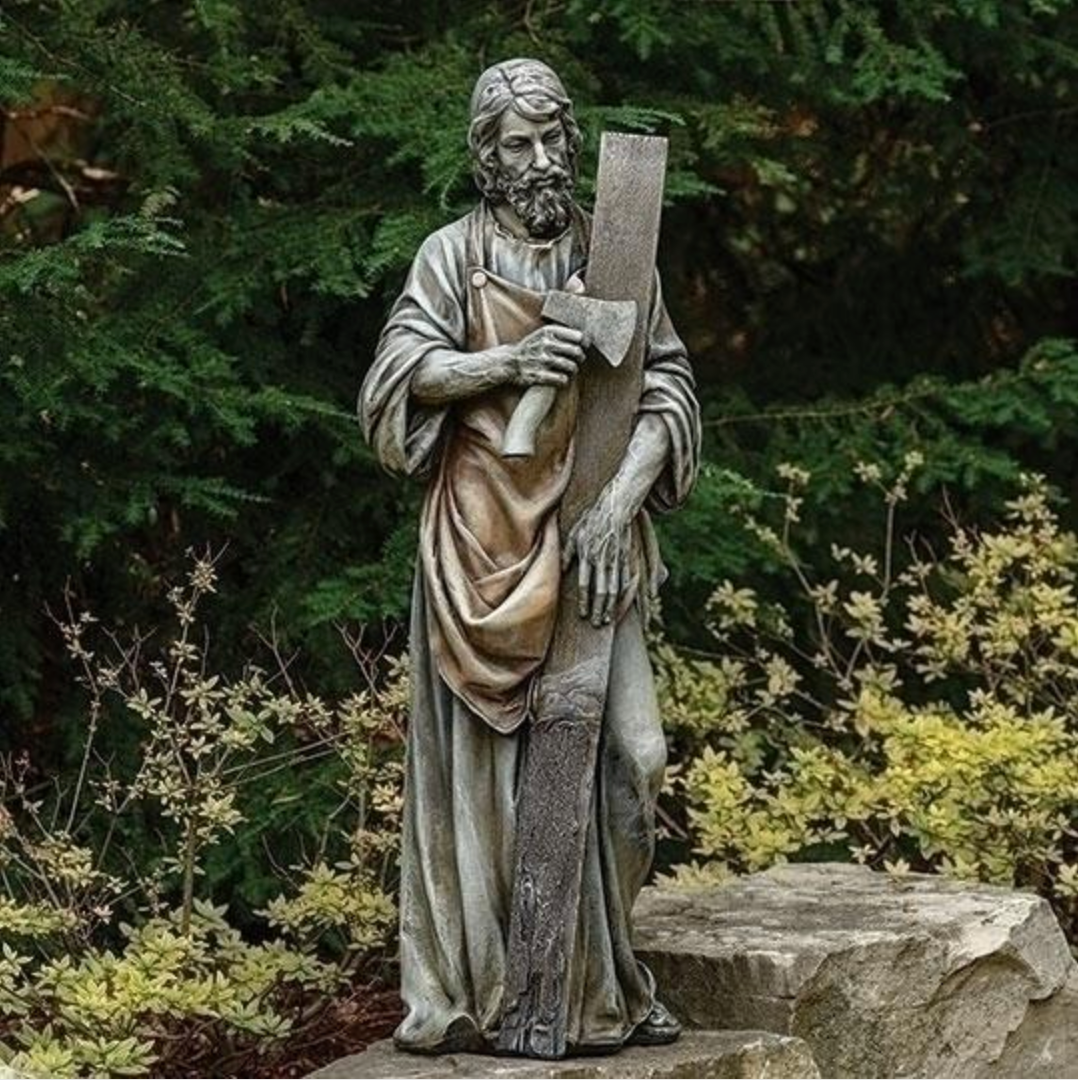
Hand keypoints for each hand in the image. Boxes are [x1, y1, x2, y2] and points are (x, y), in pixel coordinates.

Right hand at [502, 325, 584, 388]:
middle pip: (576, 351)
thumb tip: (584, 338)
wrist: (509, 362)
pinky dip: (564, 380)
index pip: (578, 336)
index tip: (584, 347)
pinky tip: (562, 379)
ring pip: (571, 366)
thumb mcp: (542, 334)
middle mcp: (545, 344)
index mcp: (548, 331)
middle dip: (581, 357)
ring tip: (571, 370)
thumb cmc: (531, 348)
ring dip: (574, 370)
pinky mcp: (539, 375)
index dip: (584, 343)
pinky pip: (561, 379)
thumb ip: (560, 333)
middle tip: (579, 360)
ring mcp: (542, 360)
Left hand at [562, 482, 632, 626]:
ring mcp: (615, 560)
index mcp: (587, 555)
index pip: (585, 584)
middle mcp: (601, 560)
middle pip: (601, 591)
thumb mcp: (574, 533)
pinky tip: (620, 604)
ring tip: (608, 619)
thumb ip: (567, 553)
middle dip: (599, 610)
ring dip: (611, 606)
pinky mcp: (625, 558)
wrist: (615, 508)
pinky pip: (624, 580)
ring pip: (614, 588)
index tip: (583, 615)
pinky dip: (623, 594)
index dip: (584, 601)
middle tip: (597, 625)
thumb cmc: (591, 520)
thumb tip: (562, 570)